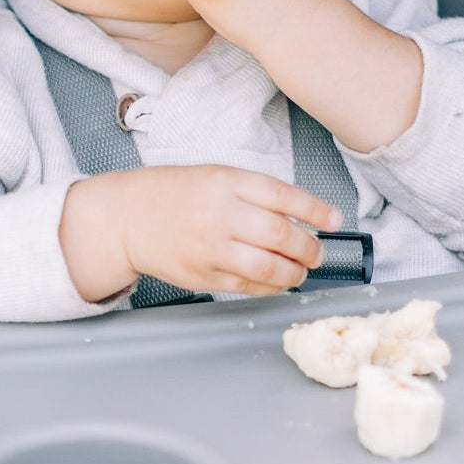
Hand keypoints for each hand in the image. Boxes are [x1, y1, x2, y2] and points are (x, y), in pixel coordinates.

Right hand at [60, 164, 343, 302]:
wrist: (128, 218)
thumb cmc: (175, 194)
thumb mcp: (216, 176)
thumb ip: (256, 193)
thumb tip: (303, 216)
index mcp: (226, 181)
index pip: (283, 196)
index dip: (316, 211)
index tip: (334, 220)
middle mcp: (219, 214)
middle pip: (280, 235)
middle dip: (309, 248)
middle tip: (318, 253)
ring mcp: (210, 248)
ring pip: (267, 267)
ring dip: (294, 273)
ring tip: (302, 271)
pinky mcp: (203, 276)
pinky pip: (247, 287)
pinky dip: (270, 287)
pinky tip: (278, 282)